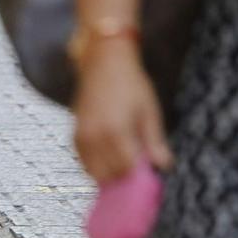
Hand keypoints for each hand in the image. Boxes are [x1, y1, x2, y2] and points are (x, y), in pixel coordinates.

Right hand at [73, 45, 172, 183]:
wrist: (103, 61)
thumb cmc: (131, 84)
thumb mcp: (150, 111)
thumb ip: (155, 142)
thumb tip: (163, 166)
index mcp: (115, 131)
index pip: (127, 169)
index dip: (140, 175)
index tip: (150, 170)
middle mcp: (94, 135)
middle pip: (109, 175)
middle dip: (125, 177)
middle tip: (138, 167)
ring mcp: (81, 134)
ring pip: (94, 172)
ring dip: (110, 173)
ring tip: (124, 162)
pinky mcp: (74, 132)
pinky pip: (83, 161)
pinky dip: (96, 166)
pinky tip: (109, 158)